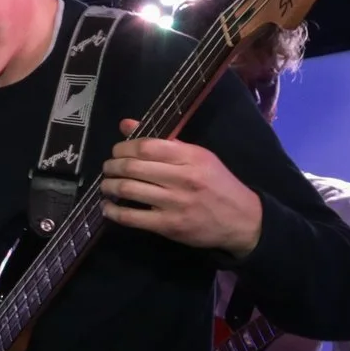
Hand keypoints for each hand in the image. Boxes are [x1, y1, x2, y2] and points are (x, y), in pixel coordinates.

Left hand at [100, 120, 263, 256]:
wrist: (242, 219)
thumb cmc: (217, 184)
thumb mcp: (198, 157)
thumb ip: (163, 142)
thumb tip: (126, 125)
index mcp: (190, 156)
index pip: (146, 146)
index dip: (123, 148)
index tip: (116, 152)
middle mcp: (182, 178)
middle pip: (133, 167)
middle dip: (112, 167)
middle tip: (107, 169)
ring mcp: (175, 203)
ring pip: (129, 190)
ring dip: (109, 187)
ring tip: (106, 186)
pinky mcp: (169, 225)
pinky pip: (132, 218)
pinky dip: (113, 212)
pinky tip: (108, 208)